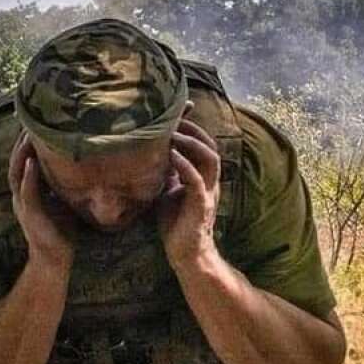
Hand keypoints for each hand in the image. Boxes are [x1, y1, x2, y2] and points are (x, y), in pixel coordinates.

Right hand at [8, 132, 73, 269]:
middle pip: (16, 163)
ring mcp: (23, 205)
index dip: (26, 144)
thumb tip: (81, 165)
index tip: (33, 124)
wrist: (54, 261)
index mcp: (28, 192)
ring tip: (26, 136)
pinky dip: (28, 177)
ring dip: (21, 154)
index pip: (23, 162)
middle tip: (28, 122)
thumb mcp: (63, 202)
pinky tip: (31, 162)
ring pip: (17, 174)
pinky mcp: (31, 215)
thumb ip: (64, 185)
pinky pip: (27, 192)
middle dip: (20, 143)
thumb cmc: (61, 232)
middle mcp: (21, 196)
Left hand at [158, 117, 220, 265]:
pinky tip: (171, 156)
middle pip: (210, 146)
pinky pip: (197, 181)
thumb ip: (167, 173)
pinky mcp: (200, 206)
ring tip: (173, 134)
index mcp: (202, 177)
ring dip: (192, 144)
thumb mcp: (168, 191)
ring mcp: (207, 192)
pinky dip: (185, 166)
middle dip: (193, 130)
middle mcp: (209, 181)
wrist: (186, 253)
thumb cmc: (176, 222)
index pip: (203, 145)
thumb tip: (153, 154)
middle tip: (174, 119)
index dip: (194, 126)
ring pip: (210, 160)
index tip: (180, 110)